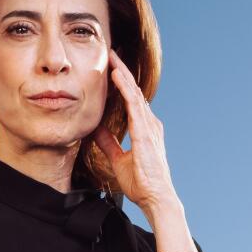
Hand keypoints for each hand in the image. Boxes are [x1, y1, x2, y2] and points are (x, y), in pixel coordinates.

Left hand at [93, 47, 181, 216]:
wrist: (155, 198)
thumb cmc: (141, 182)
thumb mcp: (118, 159)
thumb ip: (108, 143)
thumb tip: (95, 129)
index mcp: (144, 128)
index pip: (131, 100)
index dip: (121, 83)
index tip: (110, 68)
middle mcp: (149, 124)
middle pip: (134, 91)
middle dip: (122, 71)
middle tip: (111, 53)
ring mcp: (149, 127)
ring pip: (134, 93)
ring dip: (122, 74)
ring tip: (111, 58)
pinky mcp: (145, 133)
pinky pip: (134, 105)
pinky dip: (125, 89)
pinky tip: (116, 77)